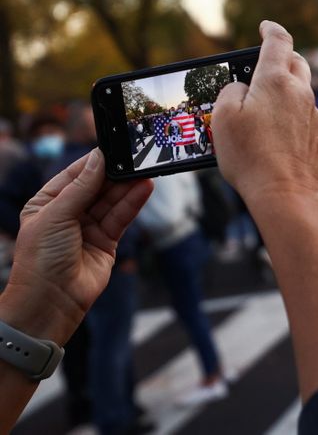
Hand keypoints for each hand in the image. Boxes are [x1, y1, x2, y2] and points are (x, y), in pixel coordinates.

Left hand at [0, 150, 152, 344]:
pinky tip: (144, 188)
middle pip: (97, 187)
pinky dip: (134, 203)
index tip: (112, 147)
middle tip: (134, 158)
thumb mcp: (56, 215)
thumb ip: (81, 187)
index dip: (93, 162)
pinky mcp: (107, 241)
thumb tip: (98, 158)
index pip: (74, 175)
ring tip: (145, 171)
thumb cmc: (41, 259)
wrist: (51, 301)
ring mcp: (89, 228)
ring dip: (128, 187)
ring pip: (113, 201)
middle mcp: (69, 214)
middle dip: (115, 174)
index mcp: (47, 203)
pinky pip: (122, 217)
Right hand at [212, 21, 317, 202]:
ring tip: (267, 105)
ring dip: (288, 90)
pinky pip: (307, 118)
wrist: (286, 194)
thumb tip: (244, 88)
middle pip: (297, 62)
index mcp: (276, 80)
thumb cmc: (250, 156)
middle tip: (266, 63)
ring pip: (303, 92)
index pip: (279, 41)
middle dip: (283, 57)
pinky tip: (279, 134)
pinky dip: (294, 116)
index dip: (271, 29)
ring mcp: (315, 116)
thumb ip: (231, 91)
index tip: (265, 26)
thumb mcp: (224, 117)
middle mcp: (301, 93)